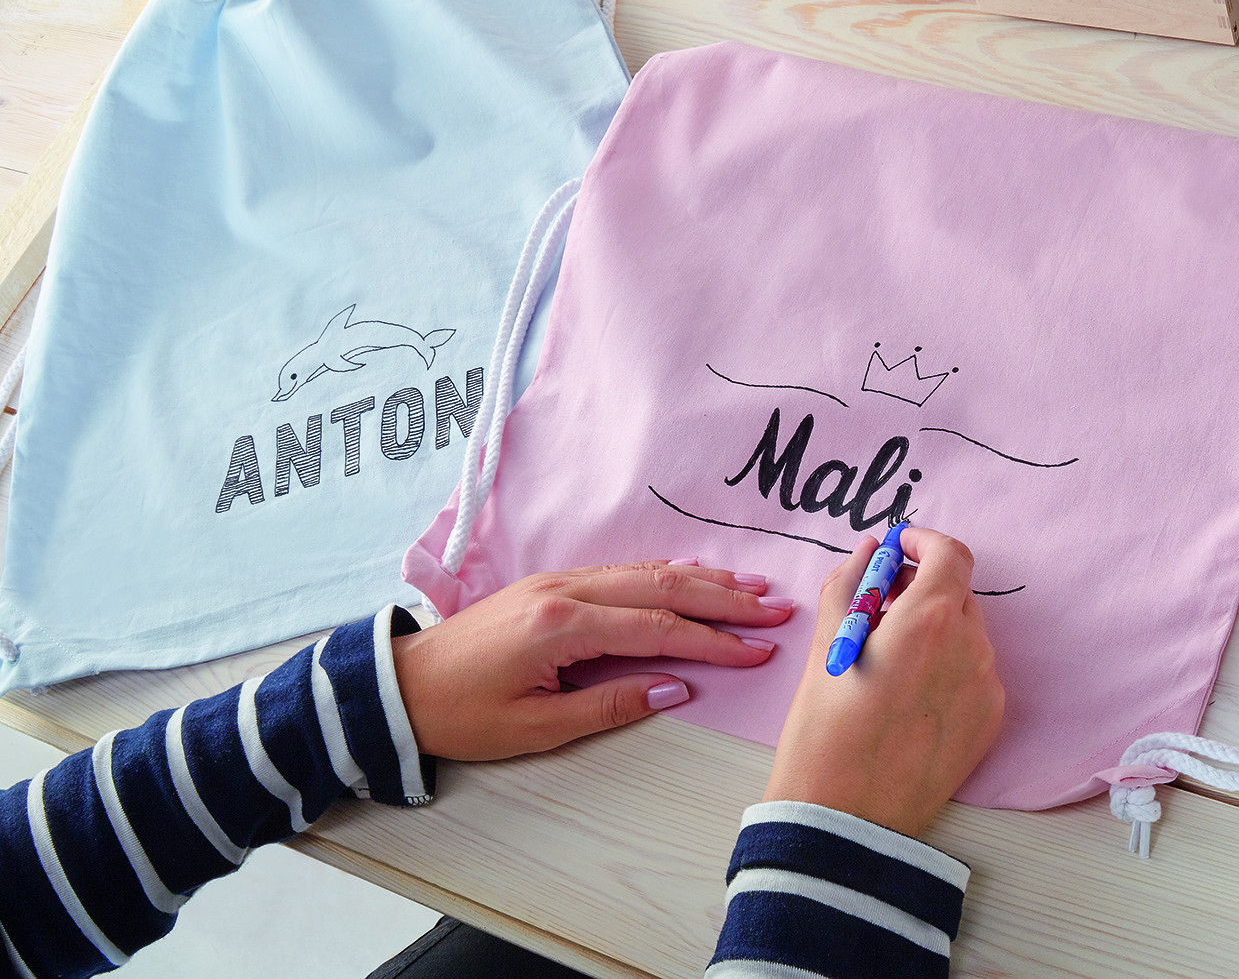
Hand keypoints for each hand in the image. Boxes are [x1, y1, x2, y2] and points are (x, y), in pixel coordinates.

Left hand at [391, 561, 793, 759]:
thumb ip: (611, 705)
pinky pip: (622, 571)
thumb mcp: (537, 729)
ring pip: (646, 573)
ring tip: (752, 588)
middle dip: (724, 599)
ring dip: (703, 580)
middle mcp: (565, 591)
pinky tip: (693, 573)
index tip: (758, 650)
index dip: (714, 641)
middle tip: (775, 608)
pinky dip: (666, 573)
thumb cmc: (461, 715)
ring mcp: (558, 582)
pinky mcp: (551, 586)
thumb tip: (676, 688)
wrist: (400, 687)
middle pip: (663, 588)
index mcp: (562, 627)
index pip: (658, 629)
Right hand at [763, 527, 1003, 837]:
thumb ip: (850, 586)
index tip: (899, 547)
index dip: (923, 542)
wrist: (845, 818)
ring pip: (967, 635)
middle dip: (922, 588)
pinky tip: (908, 694)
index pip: (950, 554)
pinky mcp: (989, 723)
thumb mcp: (826, 646)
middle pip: (958, 593)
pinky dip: (947, 668)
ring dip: (934, 629)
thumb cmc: (824, 732)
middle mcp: (970, 647)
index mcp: (929, 620)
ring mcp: (985, 687)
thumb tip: (868, 554)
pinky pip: (973, 674)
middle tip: (880, 605)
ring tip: (889, 657)